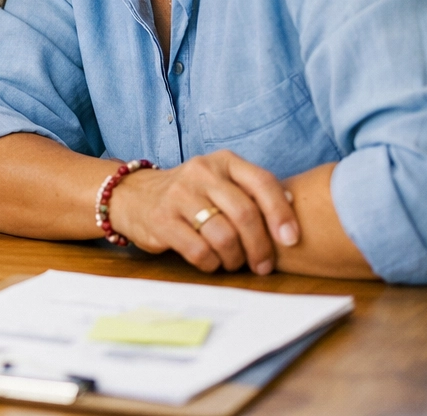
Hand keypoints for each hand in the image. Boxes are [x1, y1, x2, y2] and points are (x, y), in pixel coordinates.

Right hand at [107, 150, 300, 274]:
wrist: (133, 195)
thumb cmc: (190, 194)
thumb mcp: (219, 181)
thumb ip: (251, 191)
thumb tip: (293, 203)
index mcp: (222, 161)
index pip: (262, 183)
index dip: (281, 214)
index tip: (292, 240)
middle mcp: (201, 172)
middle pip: (245, 214)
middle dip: (260, 247)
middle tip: (262, 265)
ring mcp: (179, 195)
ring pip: (224, 236)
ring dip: (235, 259)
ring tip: (233, 262)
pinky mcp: (161, 219)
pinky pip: (199, 251)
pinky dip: (211, 264)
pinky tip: (210, 262)